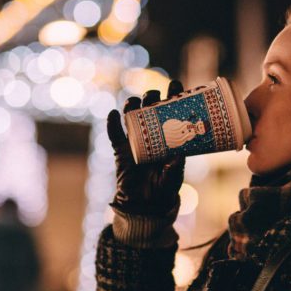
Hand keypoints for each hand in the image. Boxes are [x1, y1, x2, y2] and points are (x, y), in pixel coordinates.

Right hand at [107, 80, 185, 215]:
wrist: (145, 205)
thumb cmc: (164, 188)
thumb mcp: (173, 178)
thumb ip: (175, 167)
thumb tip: (178, 154)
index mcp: (168, 137)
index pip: (171, 112)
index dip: (173, 97)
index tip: (175, 85)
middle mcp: (151, 135)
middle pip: (150, 109)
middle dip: (152, 98)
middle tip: (155, 95)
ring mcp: (135, 141)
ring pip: (132, 117)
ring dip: (132, 106)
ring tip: (134, 102)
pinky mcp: (121, 151)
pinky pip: (114, 135)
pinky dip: (112, 124)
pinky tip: (113, 114)